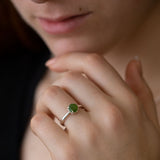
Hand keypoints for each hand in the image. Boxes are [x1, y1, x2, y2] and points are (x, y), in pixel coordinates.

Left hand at [31, 53, 159, 159]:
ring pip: (51, 95)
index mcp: (127, 103)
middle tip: (60, 100)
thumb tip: (134, 61)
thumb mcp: (148, 121)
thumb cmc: (137, 155)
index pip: (94, 63)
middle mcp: (111, 114)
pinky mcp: (68, 154)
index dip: (70, 58)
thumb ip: (141, 88)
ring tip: (54, 115)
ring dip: (47, 102)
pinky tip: (50, 131)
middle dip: (59, 86)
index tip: (54, 63)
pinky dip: (40, 122)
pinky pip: (40, 121)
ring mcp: (89, 134)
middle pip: (69, 79)